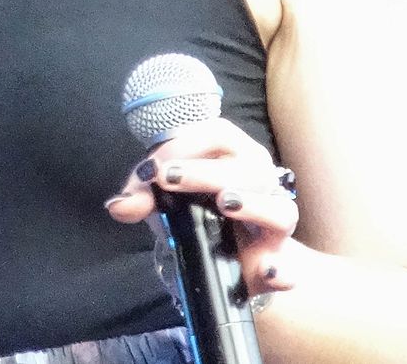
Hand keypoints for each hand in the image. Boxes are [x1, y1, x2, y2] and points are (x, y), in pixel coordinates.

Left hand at [105, 117, 298, 296]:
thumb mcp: (165, 199)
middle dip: (203, 172)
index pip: (216, 135)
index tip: (152, 169)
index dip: (182, 146)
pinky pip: (288, 265)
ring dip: (252, 204)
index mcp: (234, 153)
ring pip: (277, 207)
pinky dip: (282, 268)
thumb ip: (142, 197)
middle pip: (242, 167)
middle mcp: (260, 178)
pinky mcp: (277, 258)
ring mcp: (274, 217)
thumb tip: (118, 206)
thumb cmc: (195, 210)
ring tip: (225, 203)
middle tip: (168, 179)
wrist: (228, 257)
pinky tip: (268, 270)